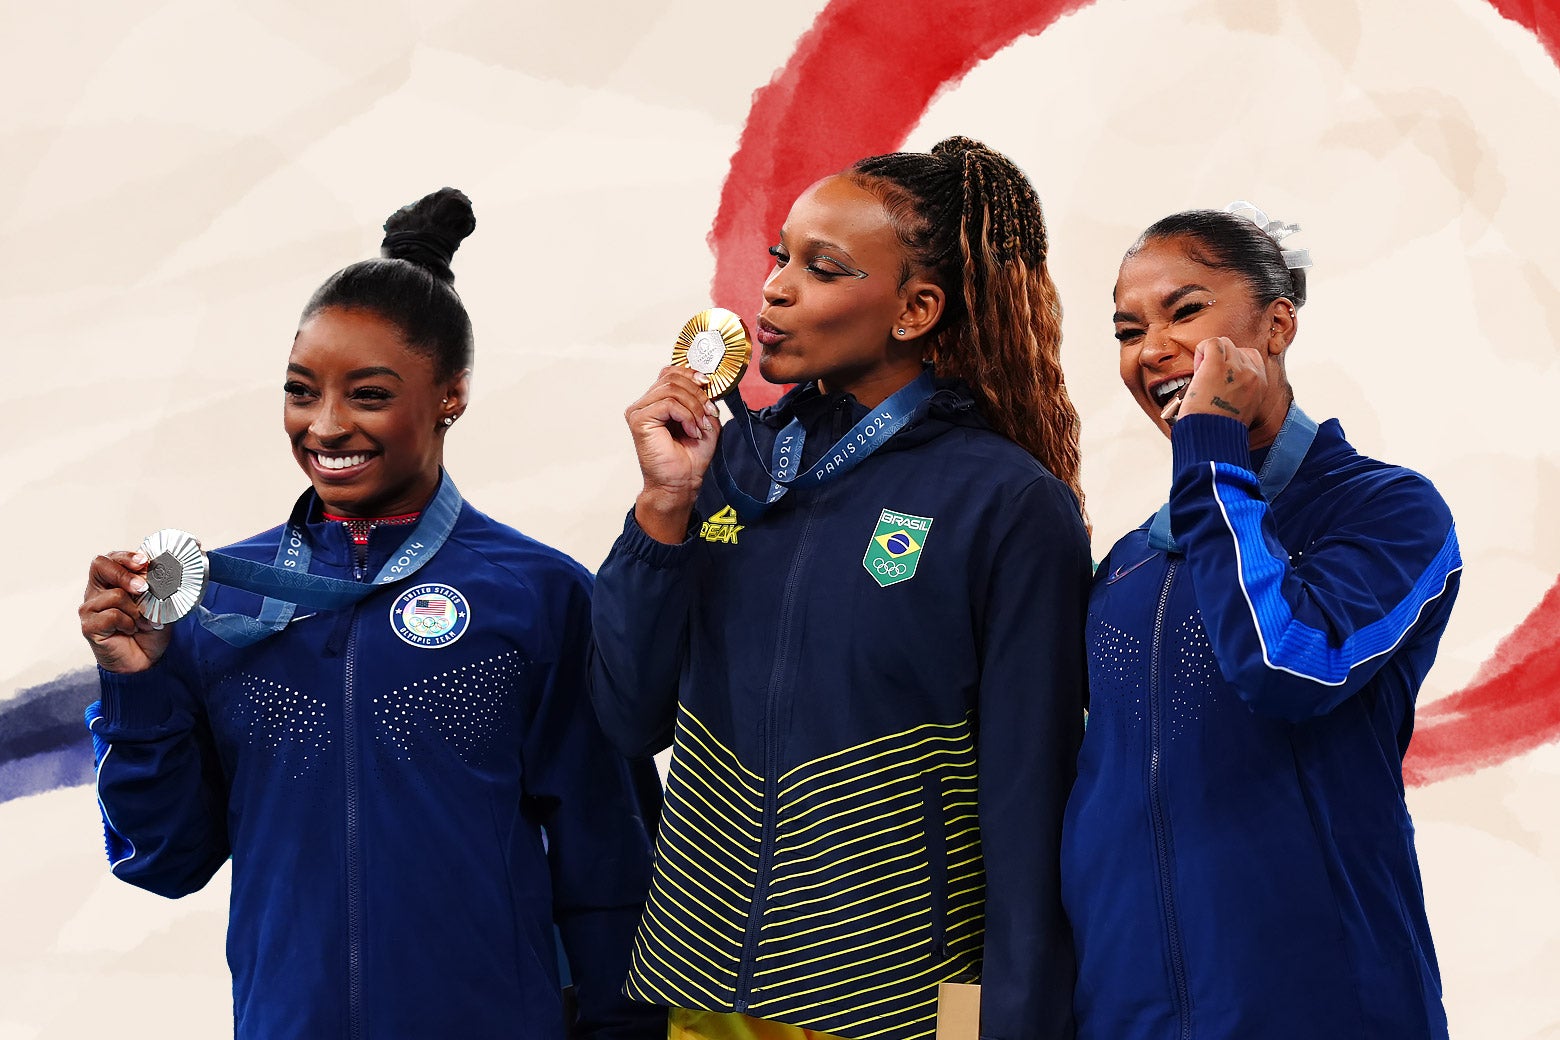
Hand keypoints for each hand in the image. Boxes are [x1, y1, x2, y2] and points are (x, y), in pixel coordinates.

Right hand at [80, 551, 172, 672]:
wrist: (145, 659)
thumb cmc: (148, 630)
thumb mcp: (157, 604)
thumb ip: (154, 588)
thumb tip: (157, 576)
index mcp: (111, 582)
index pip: (111, 559)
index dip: (126, 557)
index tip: (144, 561)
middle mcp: (97, 592)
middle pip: (100, 565)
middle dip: (125, 574)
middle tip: (143, 588)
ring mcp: (90, 608)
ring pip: (115, 595)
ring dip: (137, 610)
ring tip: (142, 622)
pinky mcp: (89, 626)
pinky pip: (112, 615)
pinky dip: (128, 623)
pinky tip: (130, 630)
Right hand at [625, 365, 722, 543]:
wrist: (681, 483)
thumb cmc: (690, 457)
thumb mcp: (704, 419)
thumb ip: (702, 398)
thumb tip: (705, 378)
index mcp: (657, 401)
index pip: (671, 373)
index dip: (692, 375)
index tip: (709, 388)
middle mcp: (645, 403)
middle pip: (672, 377)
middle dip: (697, 394)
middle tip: (709, 414)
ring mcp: (639, 411)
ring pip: (672, 389)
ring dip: (694, 407)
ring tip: (700, 426)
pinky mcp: (639, 420)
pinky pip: (668, 404)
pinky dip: (687, 416)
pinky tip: (692, 431)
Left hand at [1177, 336, 1267, 425]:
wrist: (1213, 436)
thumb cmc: (1220, 428)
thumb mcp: (1241, 408)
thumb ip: (1240, 391)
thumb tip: (1224, 382)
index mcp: (1260, 384)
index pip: (1251, 357)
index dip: (1233, 363)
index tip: (1222, 380)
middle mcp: (1252, 373)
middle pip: (1236, 349)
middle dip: (1221, 359)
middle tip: (1209, 380)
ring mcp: (1236, 368)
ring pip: (1224, 343)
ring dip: (1210, 355)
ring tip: (1202, 376)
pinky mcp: (1217, 365)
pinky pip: (1211, 343)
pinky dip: (1201, 352)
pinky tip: (1197, 371)